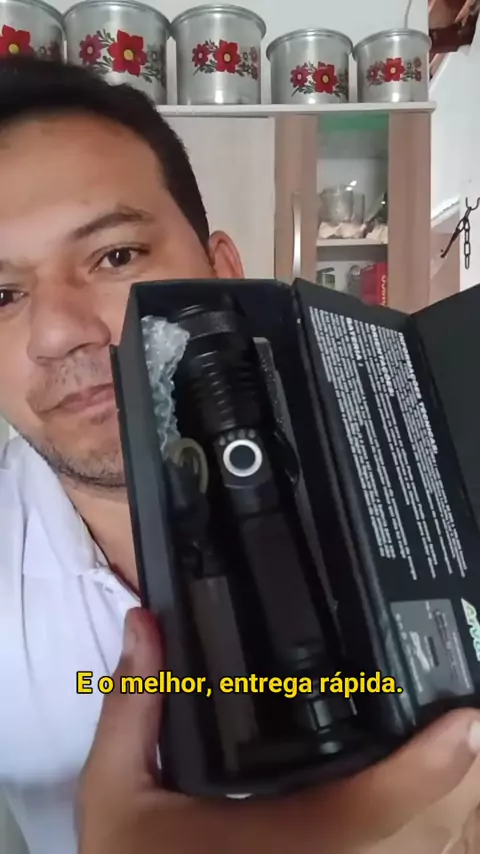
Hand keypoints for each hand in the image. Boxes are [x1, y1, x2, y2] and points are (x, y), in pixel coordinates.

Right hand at [77, 607, 479, 853]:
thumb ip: (134, 707)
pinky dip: (444, 828)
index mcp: (287, 842)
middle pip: (434, 831)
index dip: (431, 766)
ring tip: (461, 742)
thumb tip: (145, 623)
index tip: (464, 718)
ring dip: (462, 801)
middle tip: (464, 711)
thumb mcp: (116, 797)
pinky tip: (439, 795)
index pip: (377, 808)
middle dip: (465, 771)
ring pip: (440, 851)